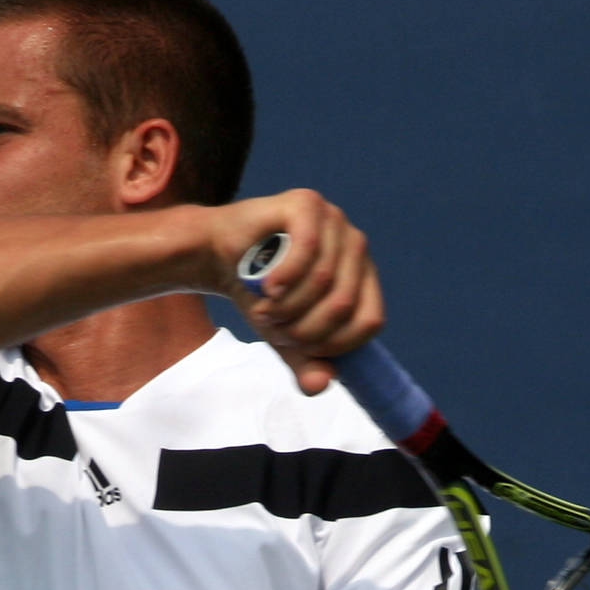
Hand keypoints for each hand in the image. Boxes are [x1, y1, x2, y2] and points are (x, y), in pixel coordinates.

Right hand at [209, 189, 383, 393]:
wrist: (220, 258)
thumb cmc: (261, 297)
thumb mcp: (286, 339)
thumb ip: (307, 364)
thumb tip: (322, 384)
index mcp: (363, 278)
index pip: (370, 321)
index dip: (336, 344)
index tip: (301, 344)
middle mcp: (355, 246)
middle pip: (344, 305)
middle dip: (303, 328)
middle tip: (273, 325)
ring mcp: (334, 221)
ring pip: (324, 281)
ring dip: (288, 306)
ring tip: (266, 306)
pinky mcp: (307, 204)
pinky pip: (308, 250)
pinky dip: (284, 278)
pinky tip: (268, 286)